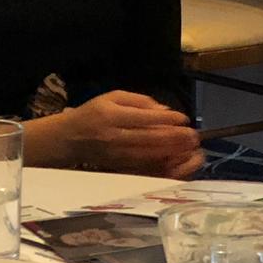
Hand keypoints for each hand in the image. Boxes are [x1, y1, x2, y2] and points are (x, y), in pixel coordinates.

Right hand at [62, 90, 202, 177]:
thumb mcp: (113, 97)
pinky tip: (174, 158)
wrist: (68, 138)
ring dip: (171, 151)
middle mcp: (114, 136)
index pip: (144, 118)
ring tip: (189, 147)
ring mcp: (115, 153)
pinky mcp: (117, 165)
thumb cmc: (94, 112)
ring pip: (148, 154)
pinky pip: (142, 165)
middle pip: (149, 138)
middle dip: (174, 138)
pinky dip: (160, 162)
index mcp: (112, 116)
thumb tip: (165, 110)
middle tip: (193, 136)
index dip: (167, 119)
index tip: (184, 118)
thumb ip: (140, 101)